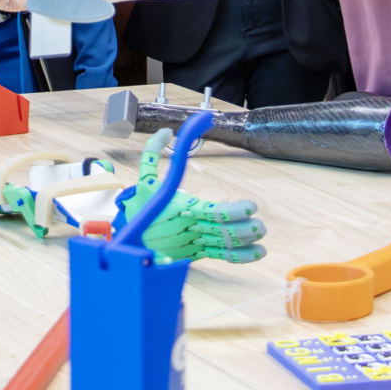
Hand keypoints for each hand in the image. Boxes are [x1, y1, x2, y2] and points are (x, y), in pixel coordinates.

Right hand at [115, 130, 266, 263]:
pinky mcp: (195, 253)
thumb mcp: (144, 179)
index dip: (233, 211)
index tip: (251, 207)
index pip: (212, 211)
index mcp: (182, 209)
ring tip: (260, 235)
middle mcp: (190, 228)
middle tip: (260, 225)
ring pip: (223, 243)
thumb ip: (152, 154)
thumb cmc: (142, 206)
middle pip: (221, 230)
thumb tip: (166, 132)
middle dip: (242, 229)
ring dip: (244, 241)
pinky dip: (239, 256)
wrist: (130, 236)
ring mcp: (193, 243)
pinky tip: (257, 252)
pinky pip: (220, 256)